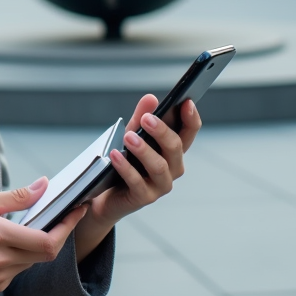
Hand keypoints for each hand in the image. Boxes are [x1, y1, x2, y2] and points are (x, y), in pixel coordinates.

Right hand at [0, 179, 86, 294]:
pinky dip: (20, 256)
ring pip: (33, 262)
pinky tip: (6, 245)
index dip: (67, 227)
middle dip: (58, 234)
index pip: (47, 240)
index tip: (77, 211)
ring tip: (25, 228)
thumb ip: (16, 197)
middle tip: (62, 217)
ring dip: (36, 245)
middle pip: (46, 253)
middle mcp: (1, 260)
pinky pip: (19, 270)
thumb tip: (43, 186)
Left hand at [73, 94, 202, 259]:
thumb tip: (151, 98)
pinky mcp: (144, 197)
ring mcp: (160, 185)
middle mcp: (172, 168)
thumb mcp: (131, 135)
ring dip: (144, 150)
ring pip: (159, 166)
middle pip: (175, 148)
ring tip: (128, 137)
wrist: (104, 192)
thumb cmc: (125, 161)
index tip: (187, 102)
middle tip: (147, 119)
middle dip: (163, 132)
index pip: (189, 133)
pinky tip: (115, 155)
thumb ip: (141, 118)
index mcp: (173, 151)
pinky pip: (137, 182)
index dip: (191, 118)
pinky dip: (126, 167)